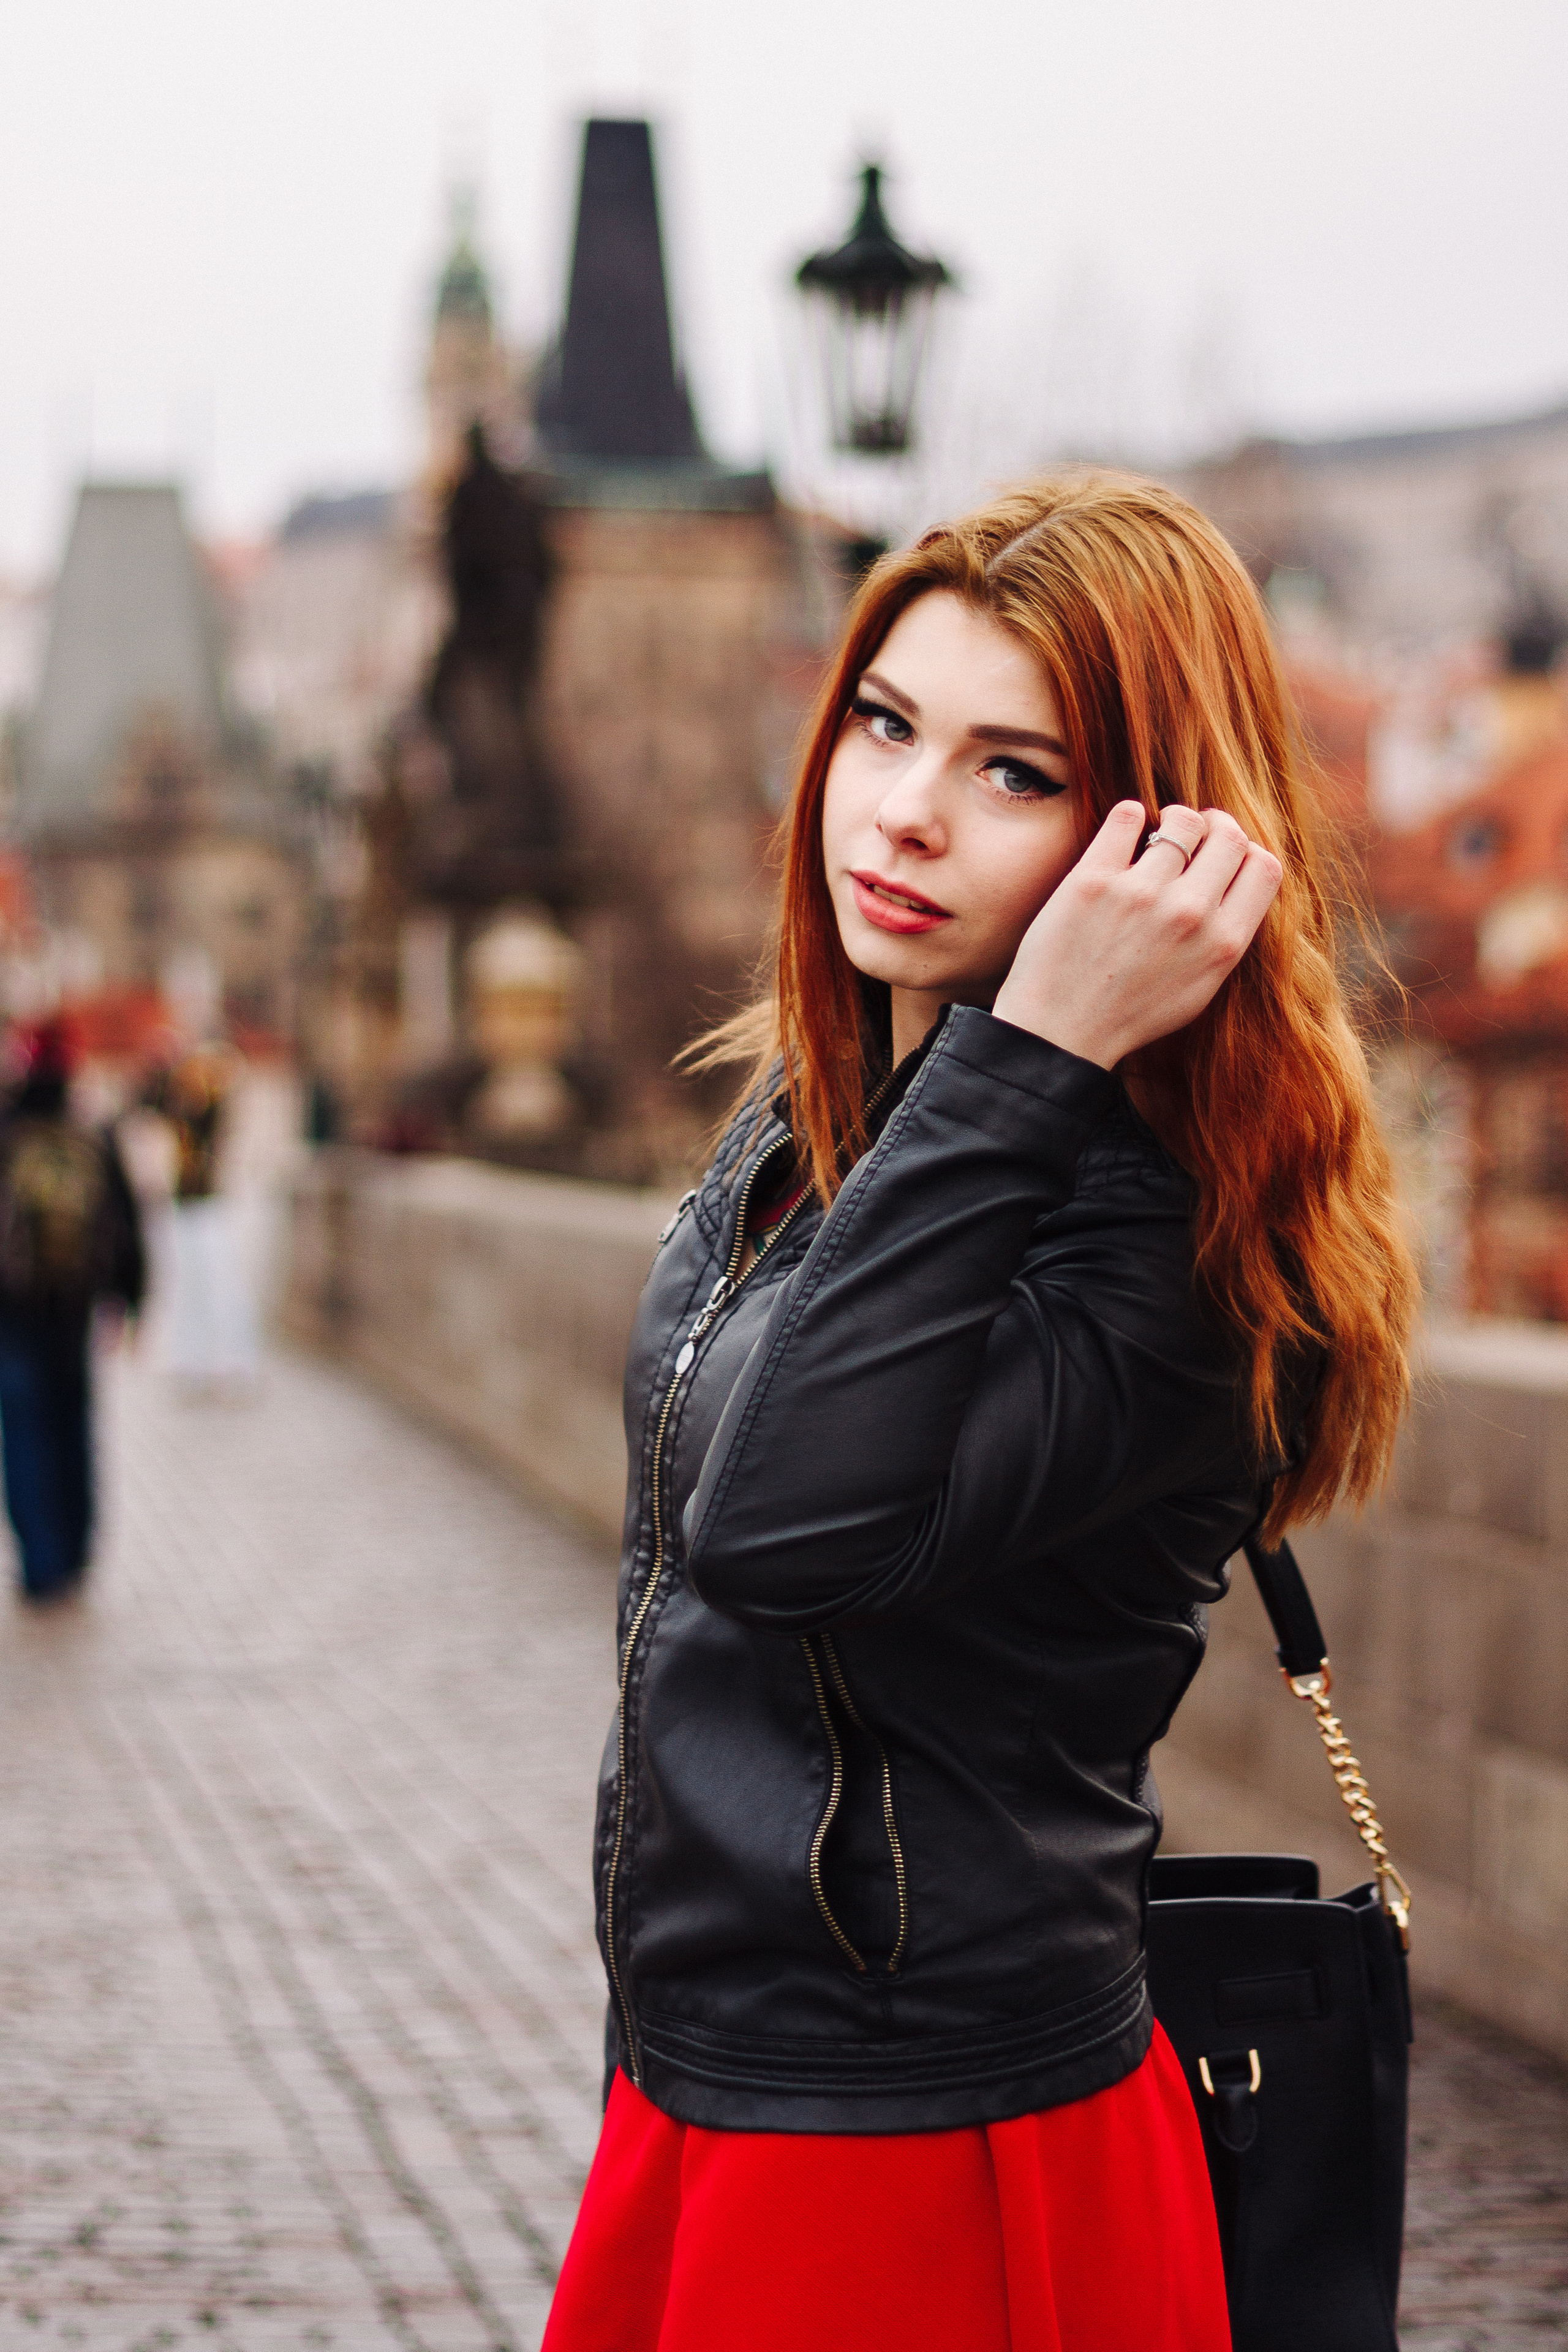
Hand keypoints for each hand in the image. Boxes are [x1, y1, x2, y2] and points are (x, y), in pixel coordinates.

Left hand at [990, 800, 1282, 1068]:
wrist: (1062, 1032)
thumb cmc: (1131, 1012)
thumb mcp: (1199, 988)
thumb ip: (1224, 937)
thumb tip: (1238, 880)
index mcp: (1223, 944)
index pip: (1266, 867)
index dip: (1248, 853)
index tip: (1223, 857)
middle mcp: (1189, 915)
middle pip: (1230, 835)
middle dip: (1216, 827)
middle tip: (1193, 834)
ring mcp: (1141, 894)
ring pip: (1183, 820)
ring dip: (1174, 819)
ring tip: (1156, 833)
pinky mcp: (1093, 880)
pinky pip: (1127, 815)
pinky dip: (1130, 815)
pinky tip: (1124, 833)